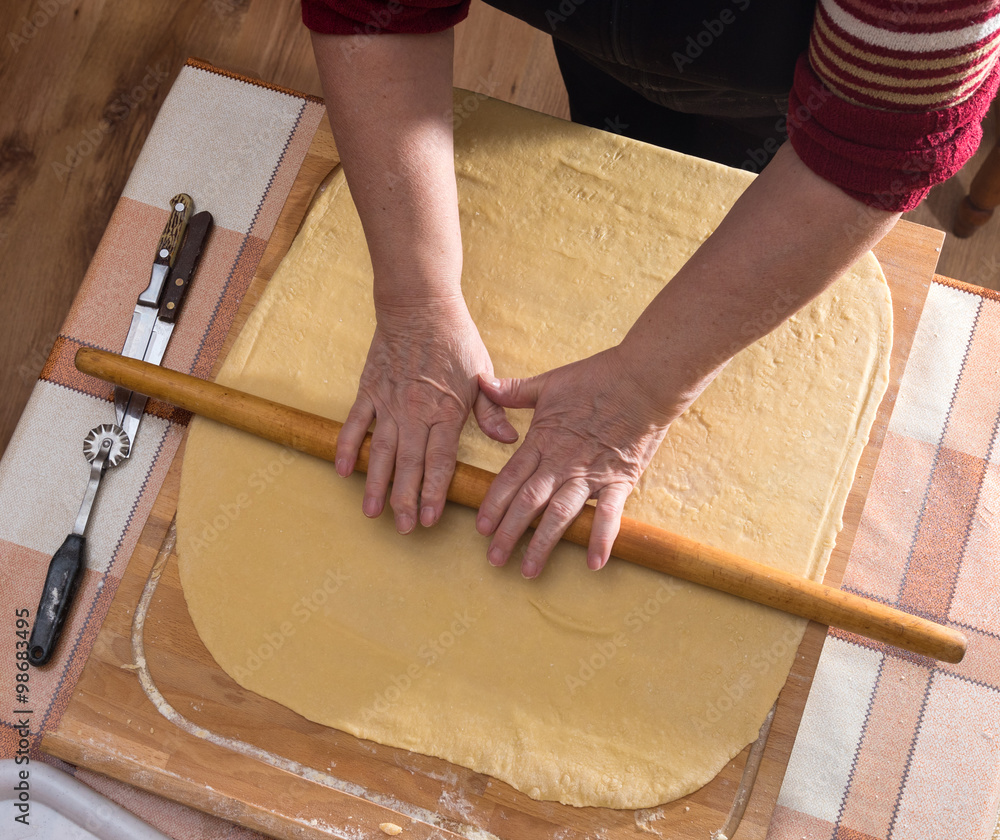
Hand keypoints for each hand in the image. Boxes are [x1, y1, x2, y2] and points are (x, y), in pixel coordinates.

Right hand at [336, 295, 517, 533]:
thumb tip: (508, 439)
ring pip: (381, 452)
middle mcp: (415, 412)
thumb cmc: (455, 339)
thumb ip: (491, 410)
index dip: (434, 492)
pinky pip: (356, 424)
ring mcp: (388, 403)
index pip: (440, 461)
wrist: (419, 305)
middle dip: (406, 500)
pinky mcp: (369, 391)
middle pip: (409, 465)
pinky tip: (344, 471)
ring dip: (376, 484)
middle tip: (404, 528)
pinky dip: (348, 448)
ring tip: (372, 512)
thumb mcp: (482, 373)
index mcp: (446, 411)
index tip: (431, 518)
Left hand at [475, 348, 683, 578]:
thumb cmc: (597, 378)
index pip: (509, 478)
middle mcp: (561, 463)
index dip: (493, 504)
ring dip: (542, 544)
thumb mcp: (549, 383)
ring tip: (528, 570)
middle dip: (508, 533)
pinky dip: (601, 539)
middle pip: (528, 503)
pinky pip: (609, 515)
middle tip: (494, 559)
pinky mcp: (620, 480)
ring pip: (559, 515)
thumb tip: (482, 382)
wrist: (643, 380)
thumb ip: (514, 391)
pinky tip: (593, 564)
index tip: (480, 528)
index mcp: (542, 441)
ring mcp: (590, 475)